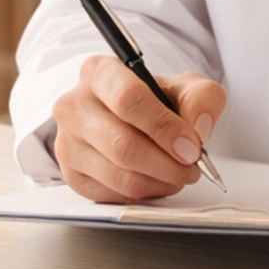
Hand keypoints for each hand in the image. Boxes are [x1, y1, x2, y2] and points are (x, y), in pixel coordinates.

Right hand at [52, 54, 226, 202]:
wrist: (127, 118)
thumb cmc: (152, 100)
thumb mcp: (183, 86)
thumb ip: (200, 97)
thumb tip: (198, 127)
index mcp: (99, 73)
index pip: (128, 99)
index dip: (163, 127)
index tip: (191, 146)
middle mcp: (74, 106)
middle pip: (123, 144)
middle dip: (167, 163)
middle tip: (192, 167)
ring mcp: (68, 143)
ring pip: (119, 175)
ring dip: (159, 182)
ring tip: (179, 174)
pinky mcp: (72, 175)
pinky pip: (114, 195)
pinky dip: (145, 194)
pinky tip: (157, 180)